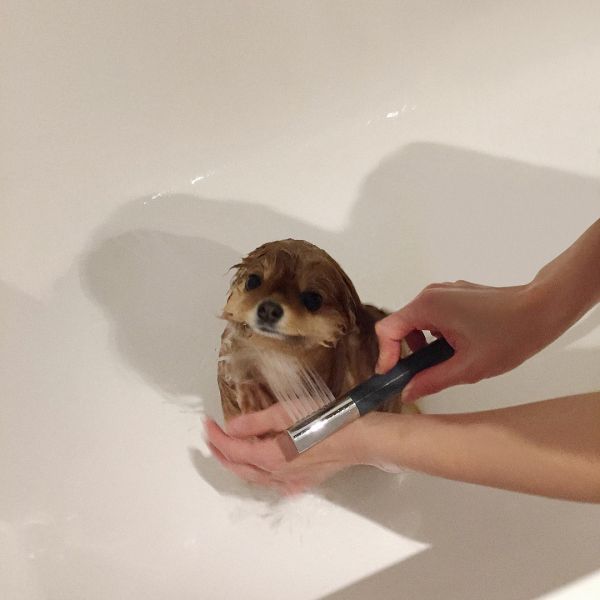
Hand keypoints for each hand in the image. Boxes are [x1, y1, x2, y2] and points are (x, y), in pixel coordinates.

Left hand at [204, 403, 383, 494]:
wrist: (358, 439)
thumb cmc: (325, 420)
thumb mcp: (286, 411)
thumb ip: (255, 421)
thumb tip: (230, 427)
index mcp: (270, 456)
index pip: (232, 449)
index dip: (216, 436)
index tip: (207, 423)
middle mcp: (277, 474)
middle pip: (239, 467)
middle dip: (221, 452)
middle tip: (210, 437)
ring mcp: (290, 481)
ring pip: (254, 478)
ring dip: (237, 464)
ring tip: (227, 451)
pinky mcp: (303, 482)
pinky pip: (273, 483)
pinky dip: (259, 475)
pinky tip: (260, 470)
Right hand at [375, 281, 546, 401]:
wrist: (543, 309)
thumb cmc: (511, 333)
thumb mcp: (468, 368)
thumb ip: (431, 381)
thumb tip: (408, 391)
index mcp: (428, 307)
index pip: (388, 330)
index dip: (386, 355)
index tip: (393, 376)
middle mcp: (431, 294)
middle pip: (401, 325)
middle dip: (408, 352)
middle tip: (422, 375)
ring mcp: (444, 292)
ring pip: (418, 322)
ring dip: (424, 345)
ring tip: (447, 362)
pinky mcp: (455, 295)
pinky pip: (433, 316)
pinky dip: (436, 335)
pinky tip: (459, 347)